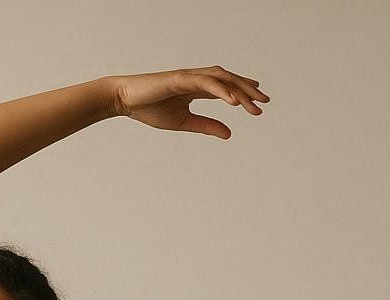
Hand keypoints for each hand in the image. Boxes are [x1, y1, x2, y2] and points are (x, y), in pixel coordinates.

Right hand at [106, 66, 269, 138]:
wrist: (125, 101)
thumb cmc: (149, 109)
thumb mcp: (183, 122)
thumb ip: (206, 126)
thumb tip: (229, 133)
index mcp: (195, 88)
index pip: (225, 88)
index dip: (242, 93)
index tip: (257, 104)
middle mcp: (196, 79)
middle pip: (228, 81)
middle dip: (247, 91)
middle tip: (264, 103)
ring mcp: (189, 76)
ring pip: (221, 79)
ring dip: (239, 90)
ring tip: (254, 102)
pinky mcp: (181, 78)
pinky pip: (206, 83)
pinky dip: (221, 90)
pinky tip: (233, 102)